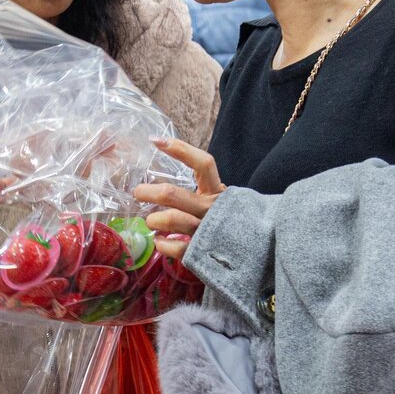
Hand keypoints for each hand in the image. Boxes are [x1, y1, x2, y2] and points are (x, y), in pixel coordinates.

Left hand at [134, 138, 224, 257]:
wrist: (255, 252)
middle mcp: (212, 209)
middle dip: (149, 192)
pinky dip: (162, 243)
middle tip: (139, 193)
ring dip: (154, 220)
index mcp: (217, 192)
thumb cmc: (228, 223)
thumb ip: (200, 191)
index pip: (203, 164)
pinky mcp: (201, 251)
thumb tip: (165, 183)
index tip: (157, 141)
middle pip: (172, 194)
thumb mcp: (219, 201)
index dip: (180, 150)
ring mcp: (207, 230)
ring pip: (171, 219)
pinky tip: (160, 241)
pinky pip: (175, 246)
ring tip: (150, 221)